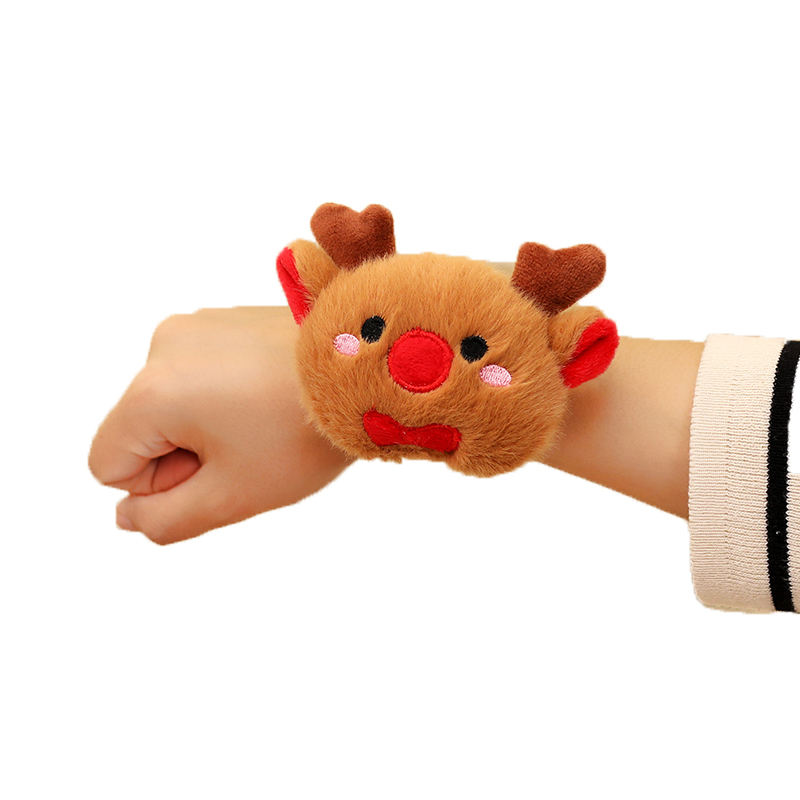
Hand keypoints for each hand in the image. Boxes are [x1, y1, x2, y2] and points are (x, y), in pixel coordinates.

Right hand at [88, 306, 351, 543]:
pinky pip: (200, 375)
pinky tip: (272, 398)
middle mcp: (163, 346)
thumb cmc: (303, 431)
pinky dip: (225, 396)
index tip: (218, 468)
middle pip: (140, 430)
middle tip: (251, 448)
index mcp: (151, 391)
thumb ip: (165, 519)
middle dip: (185, 453)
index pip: (108, 466)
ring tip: (267, 420)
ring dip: (207, 426)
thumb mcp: (232, 496)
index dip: (160, 486)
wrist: (367, 371)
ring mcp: (196, 326)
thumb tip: (126, 516)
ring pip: (172, 404)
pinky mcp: (224, 319)